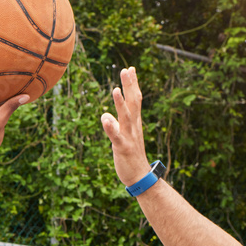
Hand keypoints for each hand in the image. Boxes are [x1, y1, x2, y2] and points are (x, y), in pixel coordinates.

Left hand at [100, 66, 152, 187]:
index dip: (132, 85)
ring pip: (125, 117)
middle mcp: (133, 127)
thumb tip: (106, 115)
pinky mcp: (122, 148)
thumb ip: (116, 125)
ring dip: (121, 103)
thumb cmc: (131, 156)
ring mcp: (129, 137)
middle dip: (129, 86)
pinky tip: (104, 118)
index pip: (135, 100)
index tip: (130, 69)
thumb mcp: (124, 137)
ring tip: (115, 89)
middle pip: (133, 103)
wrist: (140, 177)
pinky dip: (111, 127)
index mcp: (134, 123)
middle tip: (126, 70)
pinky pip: (116, 136)